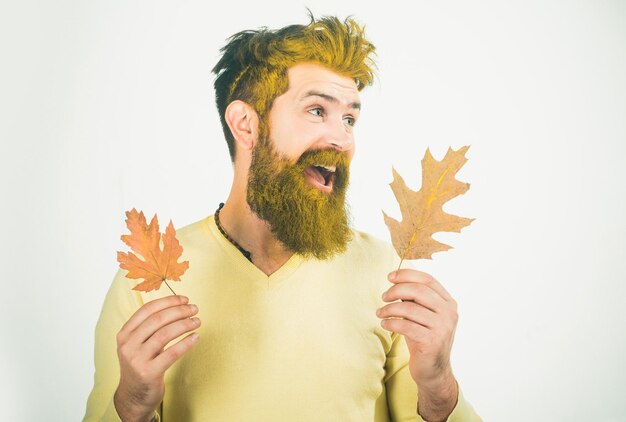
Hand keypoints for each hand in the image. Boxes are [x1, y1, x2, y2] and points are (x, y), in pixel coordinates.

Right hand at [114, 295, 200, 421]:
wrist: (134, 396)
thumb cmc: (141, 364)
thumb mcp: (138, 343)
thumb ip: (149, 326)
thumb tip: (177, 305)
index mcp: (124, 334)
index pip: (147, 309)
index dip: (168, 301)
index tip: (184, 299)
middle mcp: (128, 345)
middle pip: (157, 319)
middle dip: (179, 311)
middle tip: (194, 309)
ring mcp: (137, 360)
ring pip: (165, 334)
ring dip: (185, 324)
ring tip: (197, 321)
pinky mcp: (149, 373)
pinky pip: (172, 353)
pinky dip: (186, 343)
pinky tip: (196, 337)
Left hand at [377, 269, 457, 388]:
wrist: (433, 371)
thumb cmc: (423, 338)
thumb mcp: (422, 315)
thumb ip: (414, 299)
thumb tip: (396, 281)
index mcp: (448, 302)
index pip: (427, 280)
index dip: (407, 275)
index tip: (390, 277)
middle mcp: (449, 313)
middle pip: (418, 290)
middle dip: (396, 290)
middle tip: (383, 296)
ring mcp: (443, 327)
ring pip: (409, 308)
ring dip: (389, 308)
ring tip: (380, 313)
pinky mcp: (432, 342)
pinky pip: (406, 325)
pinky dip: (391, 323)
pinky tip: (384, 324)